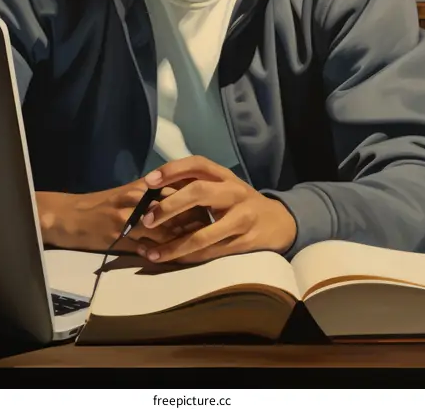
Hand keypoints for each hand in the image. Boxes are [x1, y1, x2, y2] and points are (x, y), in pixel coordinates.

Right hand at [36, 183, 208, 252]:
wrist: (70, 216)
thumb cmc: (102, 204)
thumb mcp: (129, 193)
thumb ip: (155, 195)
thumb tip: (185, 200)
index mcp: (143, 187)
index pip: (178, 191)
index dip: (197, 203)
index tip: (212, 212)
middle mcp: (138, 199)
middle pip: (176, 210)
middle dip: (195, 222)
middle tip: (212, 232)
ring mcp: (129, 219)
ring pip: (164, 230)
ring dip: (182, 241)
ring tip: (197, 248)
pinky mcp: (119, 238)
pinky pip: (146, 248)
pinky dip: (161, 254)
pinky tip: (172, 259)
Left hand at [137, 156, 296, 263]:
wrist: (277, 221)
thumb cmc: (238, 201)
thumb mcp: (221, 186)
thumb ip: (193, 185)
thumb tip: (152, 190)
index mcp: (224, 175)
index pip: (196, 164)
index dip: (172, 170)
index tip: (148, 181)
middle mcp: (234, 191)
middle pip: (199, 192)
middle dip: (170, 206)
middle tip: (147, 220)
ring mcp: (241, 217)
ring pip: (204, 233)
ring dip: (174, 245)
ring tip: (150, 253)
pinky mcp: (244, 242)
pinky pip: (211, 252)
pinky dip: (188, 257)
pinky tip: (169, 259)